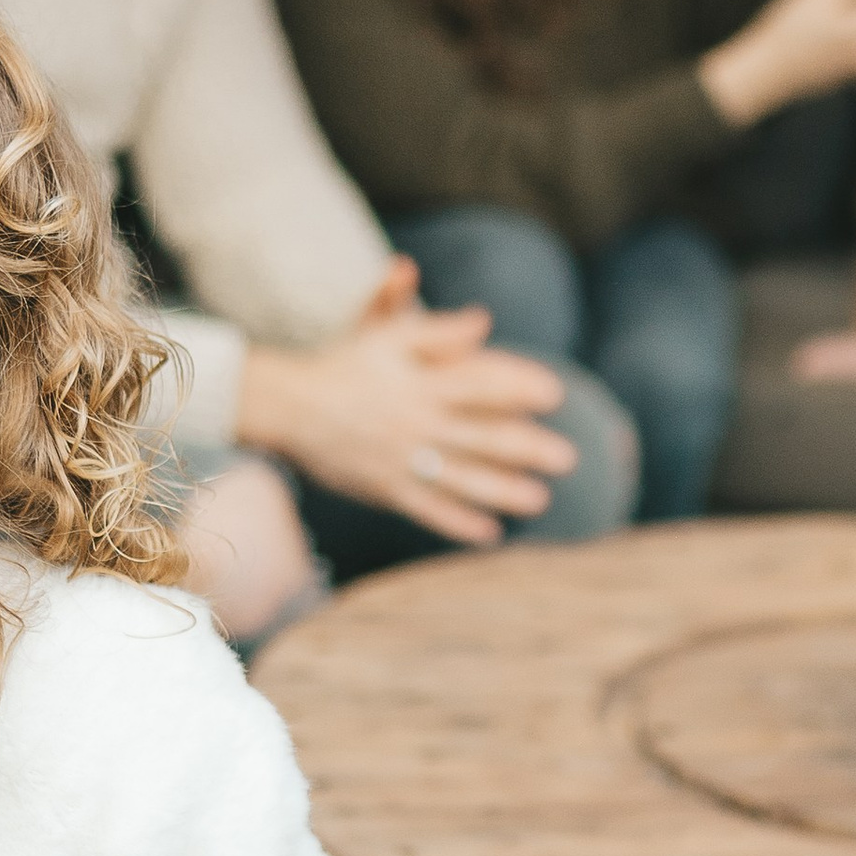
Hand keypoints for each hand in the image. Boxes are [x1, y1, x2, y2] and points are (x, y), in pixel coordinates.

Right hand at [236, 262, 577, 545]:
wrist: (287, 404)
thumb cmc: (343, 364)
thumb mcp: (387, 337)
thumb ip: (437, 331)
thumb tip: (483, 321)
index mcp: (421, 382)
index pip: (480, 384)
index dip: (519, 387)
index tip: (554, 394)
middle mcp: (417, 423)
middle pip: (481, 437)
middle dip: (527, 449)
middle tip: (567, 458)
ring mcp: (402, 460)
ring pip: (462, 479)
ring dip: (504, 491)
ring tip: (539, 499)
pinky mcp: (386, 488)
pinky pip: (428, 510)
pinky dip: (458, 523)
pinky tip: (489, 534)